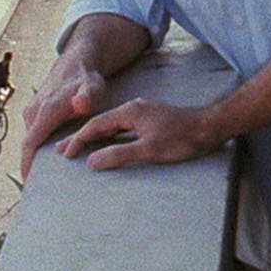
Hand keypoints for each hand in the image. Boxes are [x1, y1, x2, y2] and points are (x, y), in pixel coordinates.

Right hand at [20, 54, 107, 178]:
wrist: (78, 60)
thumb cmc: (87, 77)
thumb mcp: (93, 87)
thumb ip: (88, 97)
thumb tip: (80, 104)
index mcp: (45, 111)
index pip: (30, 144)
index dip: (28, 166)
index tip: (30, 185)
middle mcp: (34, 111)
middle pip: (28, 146)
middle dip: (31, 166)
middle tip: (41, 190)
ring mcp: (32, 111)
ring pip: (32, 140)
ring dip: (36, 157)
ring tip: (47, 179)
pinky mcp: (35, 112)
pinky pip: (35, 134)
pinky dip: (40, 147)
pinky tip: (51, 157)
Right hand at [55, 98, 220, 170]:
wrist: (210, 127)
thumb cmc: (182, 139)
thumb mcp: (149, 150)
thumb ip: (119, 155)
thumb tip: (92, 162)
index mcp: (129, 112)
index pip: (95, 125)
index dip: (78, 140)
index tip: (65, 154)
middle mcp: (133, 108)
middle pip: (100, 123)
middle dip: (80, 137)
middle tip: (61, 150)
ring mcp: (142, 112)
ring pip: (110, 125)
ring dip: (94, 137)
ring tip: (78, 148)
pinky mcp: (150, 119)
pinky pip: (121, 127)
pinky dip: (108, 136)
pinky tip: (106, 144)